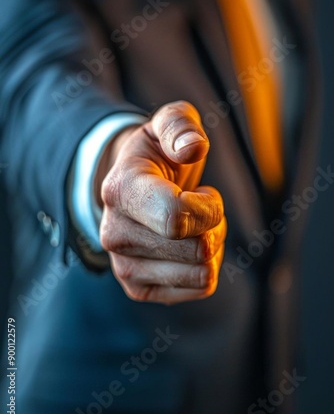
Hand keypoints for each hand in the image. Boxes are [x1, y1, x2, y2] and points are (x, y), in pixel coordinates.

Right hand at [99, 101, 226, 304]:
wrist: (134, 188)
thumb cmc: (158, 156)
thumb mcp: (168, 125)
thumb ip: (180, 126)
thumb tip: (192, 148)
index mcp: (121, 190)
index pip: (174, 217)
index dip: (208, 208)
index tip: (204, 192)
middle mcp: (114, 234)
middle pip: (197, 249)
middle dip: (213, 223)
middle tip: (196, 204)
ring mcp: (124, 266)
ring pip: (203, 272)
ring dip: (211, 244)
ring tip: (191, 223)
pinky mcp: (138, 288)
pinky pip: (200, 287)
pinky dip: (206, 266)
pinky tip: (186, 244)